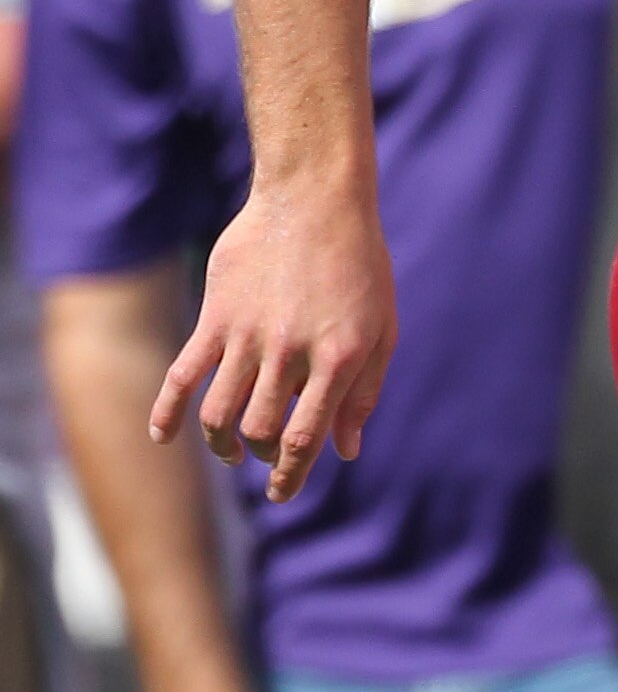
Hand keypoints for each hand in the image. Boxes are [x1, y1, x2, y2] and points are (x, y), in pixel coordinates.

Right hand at [150, 181, 395, 503]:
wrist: (315, 198)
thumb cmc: (359, 266)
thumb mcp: (380, 330)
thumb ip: (363, 393)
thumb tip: (345, 451)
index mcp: (337, 359)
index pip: (304, 439)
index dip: (290, 476)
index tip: (283, 493)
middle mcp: (289, 352)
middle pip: (258, 431)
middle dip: (258, 457)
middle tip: (262, 459)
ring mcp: (247, 335)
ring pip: (219, 412)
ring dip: (220, 443)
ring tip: (229, 450)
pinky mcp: (216, 316)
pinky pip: (182, 373)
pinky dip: (167, 410)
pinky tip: (162, 435)